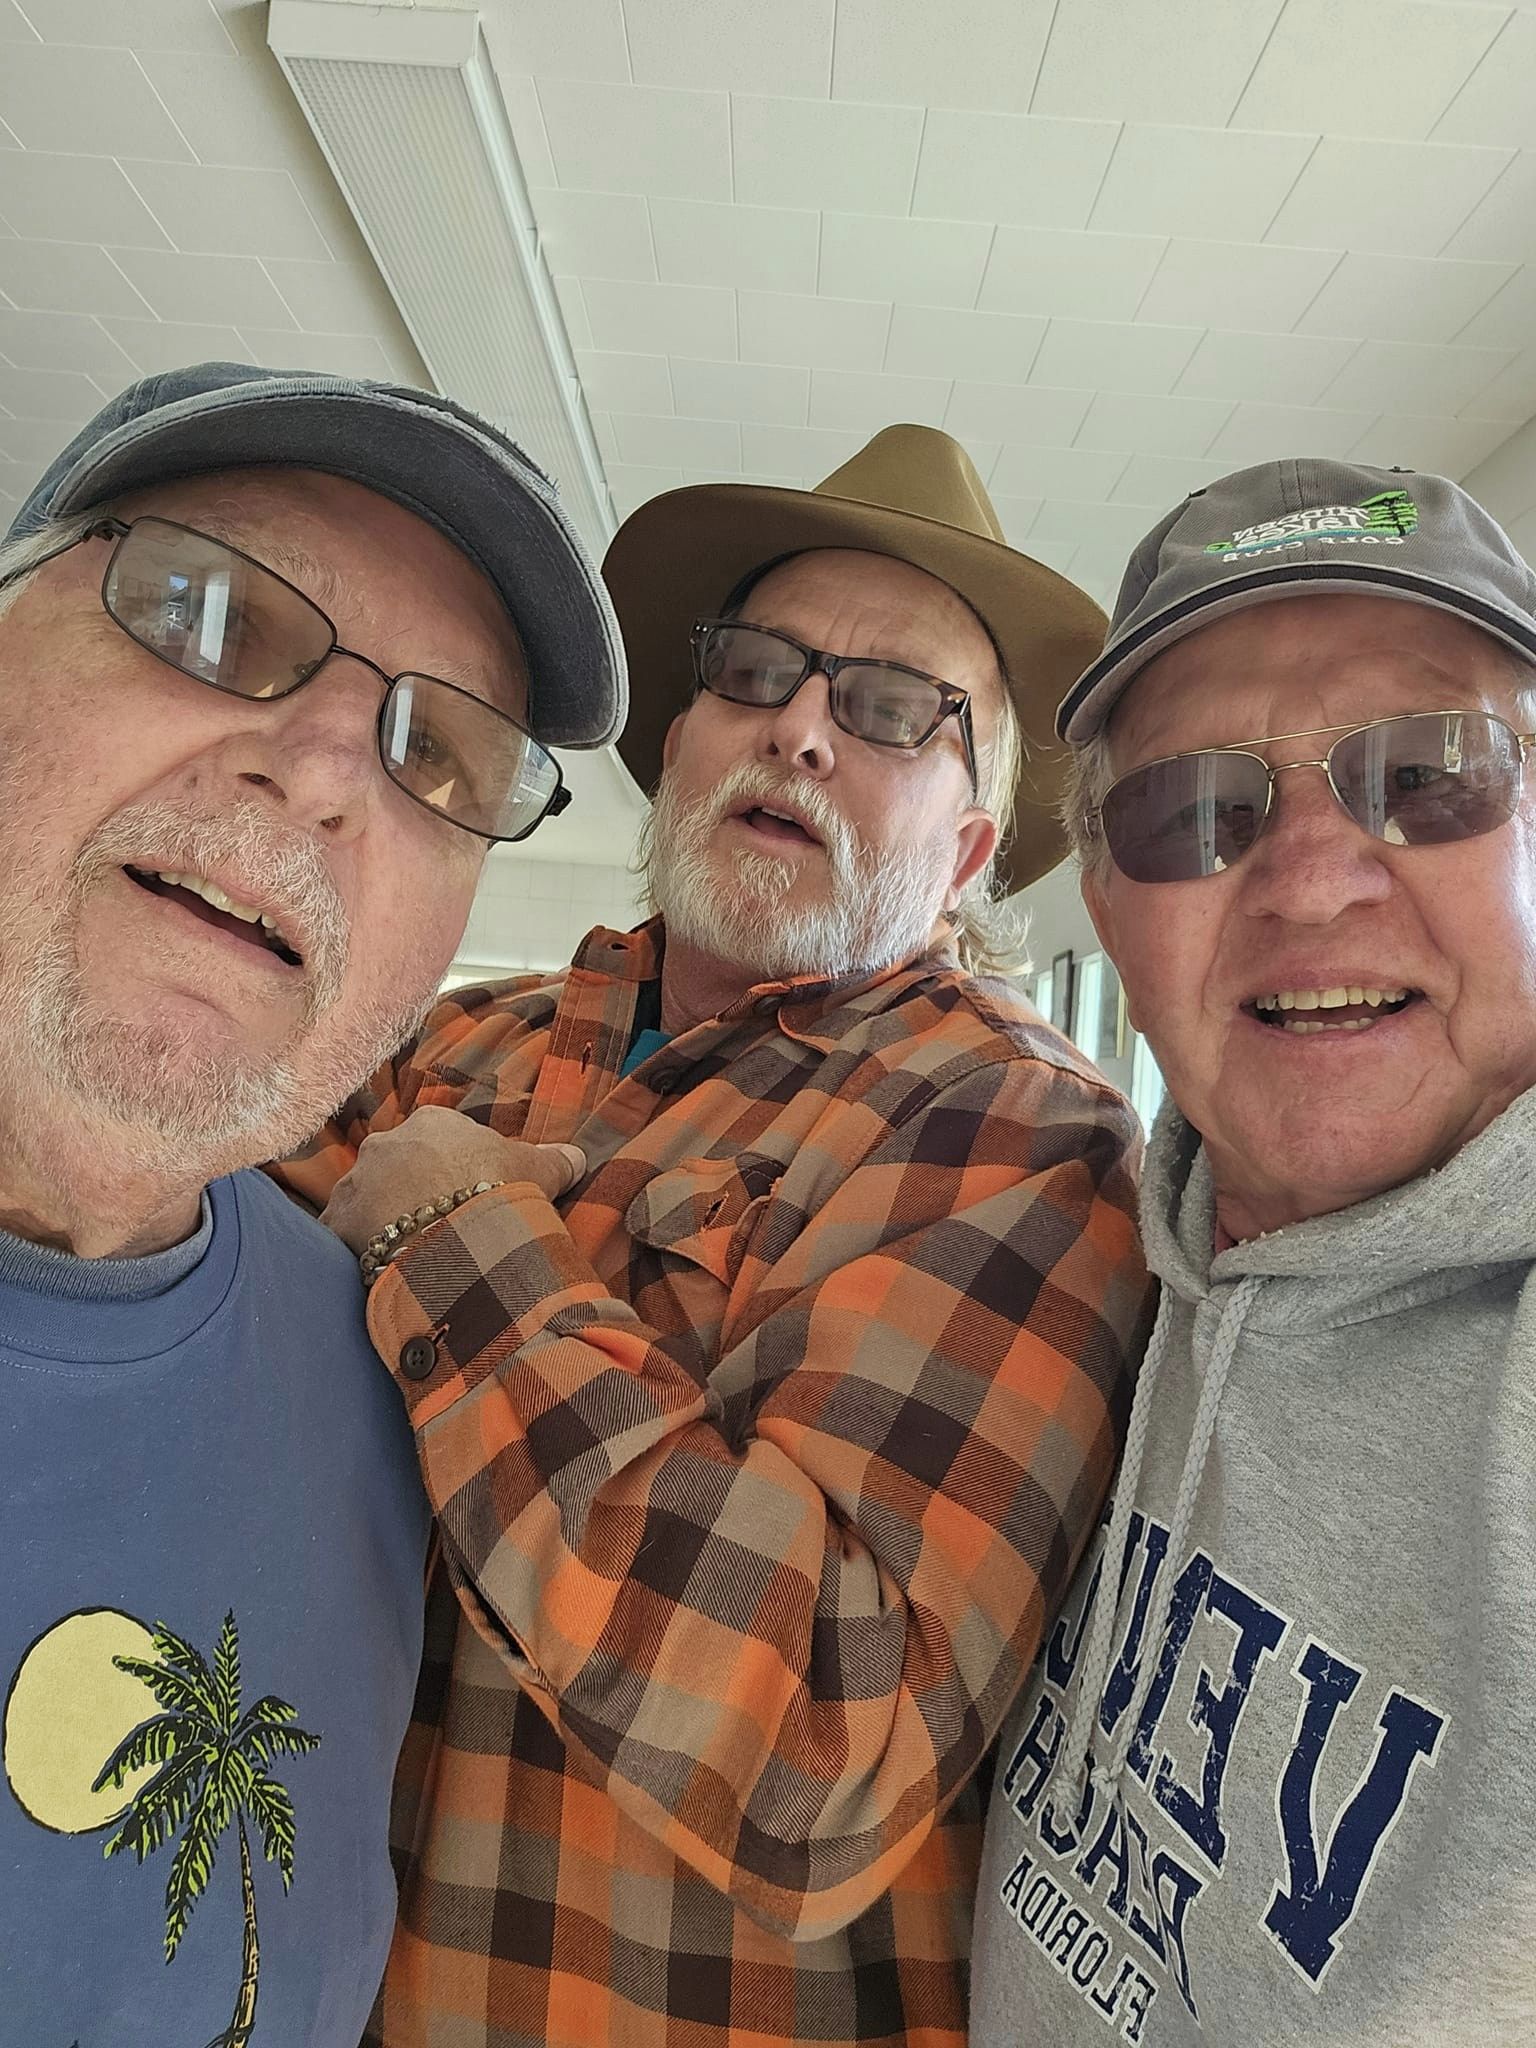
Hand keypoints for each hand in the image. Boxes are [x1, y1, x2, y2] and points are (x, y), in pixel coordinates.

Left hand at [322, 1105, 585, 1253]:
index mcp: (432, 1123)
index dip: (457, 1169)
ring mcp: (356, 1182)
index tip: (471, 1196)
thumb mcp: (537, 1171)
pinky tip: (381, 1268)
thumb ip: (556, 1158)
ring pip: (368, 1198)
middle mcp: (385, 1143)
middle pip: (399, 1165)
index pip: (441, 1139)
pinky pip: (345, 1234)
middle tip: (440, 1226)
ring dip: (383, 1219)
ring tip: (412, 1251)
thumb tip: (578, 1154)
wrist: (451, 1239)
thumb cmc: (497, 1193)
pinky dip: (358, 1249)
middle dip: (413, 1191)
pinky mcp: (337, 1223)